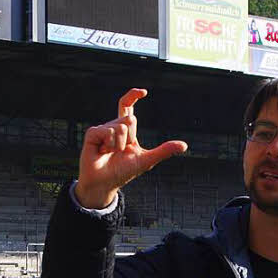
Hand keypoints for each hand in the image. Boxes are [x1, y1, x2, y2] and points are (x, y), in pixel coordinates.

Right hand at [75, 88, 187, 208]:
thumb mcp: (146, 160)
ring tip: (109, 154)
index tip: (144, 92)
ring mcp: (101, 130)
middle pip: (129, 118)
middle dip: (129, 137)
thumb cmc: (123, 173)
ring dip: (118, 145)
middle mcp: (113, 127)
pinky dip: (108, 145)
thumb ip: (163, 151)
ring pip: (119, 126)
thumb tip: (184, 146)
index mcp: (124, 130)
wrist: (104, 184)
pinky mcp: (92, 134)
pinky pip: (107, 131)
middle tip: (120, 151)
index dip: (133, 95)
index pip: (127, 106)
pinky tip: (102, 152)